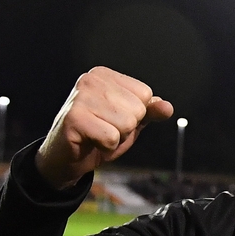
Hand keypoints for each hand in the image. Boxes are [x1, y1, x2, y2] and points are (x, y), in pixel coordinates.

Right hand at [36, 67, 172, 188]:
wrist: (67, 160)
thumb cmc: (98, 136)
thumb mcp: (130, 122)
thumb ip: (150, 112)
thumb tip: (167, 107)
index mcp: (105, 76)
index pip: (145, 94)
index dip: (136, 115)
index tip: (114, 119)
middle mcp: (91, 80)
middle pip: (137, 109)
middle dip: (126, 128)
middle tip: (104, 130)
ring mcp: (80, 97)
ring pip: (126, 124)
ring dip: (116, 138)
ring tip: (98, 136)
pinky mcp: (73, 119)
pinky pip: (111, 137)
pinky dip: (106, 147)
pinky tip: (91, 143)